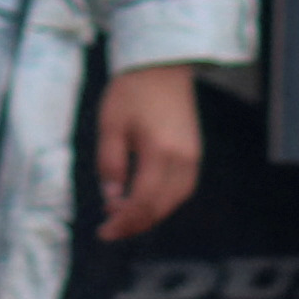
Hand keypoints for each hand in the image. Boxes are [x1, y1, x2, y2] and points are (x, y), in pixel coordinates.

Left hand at [95, 60, 201, 241]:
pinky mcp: (195, 154)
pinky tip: (143, 201)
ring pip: (173, 202)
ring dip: (148, 215)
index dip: (122, 222)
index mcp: (159, 152)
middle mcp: (182, 159)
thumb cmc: (131, 91)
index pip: (142, 201)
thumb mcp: (110, 125)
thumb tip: (111, 196)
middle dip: (133, 224)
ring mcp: (193, 157)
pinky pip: (181, 189)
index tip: (103, 231)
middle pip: (159, 208)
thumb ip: (110, 163)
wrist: (162, 66)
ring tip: (122, 216)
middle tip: (109, 228)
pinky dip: (162, 202)